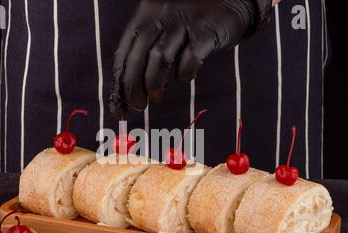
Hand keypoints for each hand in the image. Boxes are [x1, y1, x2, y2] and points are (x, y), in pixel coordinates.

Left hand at [109, 0, 271, 116]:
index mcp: (144, 16)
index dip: (119, 83)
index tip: (119, 106)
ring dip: (155, 83)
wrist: (229, 0)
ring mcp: (183, 22)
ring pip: (161, 58)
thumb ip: (145, 54)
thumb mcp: (162, 29)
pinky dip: (185, 72)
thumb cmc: (190, 22)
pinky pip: (191, 58)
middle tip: (137, 107)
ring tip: (157, 98)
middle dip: (134, 87)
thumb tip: (129, 93)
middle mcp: (161, 16)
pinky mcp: (205, 31)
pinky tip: (185, 76)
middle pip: (138, 56)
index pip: (123, 53)